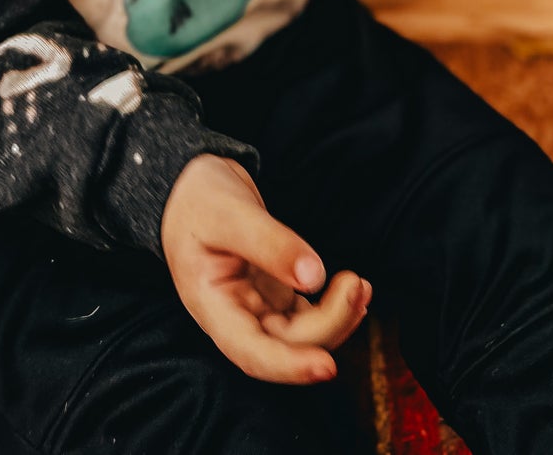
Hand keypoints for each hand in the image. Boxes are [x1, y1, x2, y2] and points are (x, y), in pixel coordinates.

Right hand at [160, 155, 370, 384]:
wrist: (191, 185)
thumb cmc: (199, 198)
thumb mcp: (230, 214)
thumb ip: (270, 244)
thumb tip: (314, 278)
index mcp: (212, 306)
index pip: (251, 352)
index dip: (289, 367)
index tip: (328, 367)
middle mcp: (235, 316)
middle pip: (287, 342)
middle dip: (329, 323)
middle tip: (356, 284)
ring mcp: (256, 307)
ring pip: (302, 333)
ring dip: (337, 318)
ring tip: (360, 286)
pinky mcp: (273, 293)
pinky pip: (307, 314)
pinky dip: (332, 306)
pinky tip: (353, 289)